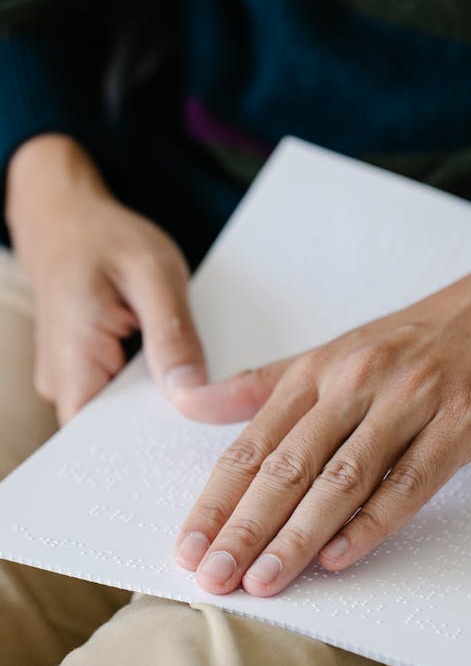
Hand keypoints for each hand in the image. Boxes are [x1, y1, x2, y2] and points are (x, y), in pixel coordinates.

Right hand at [6, 134, 205, 424]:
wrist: (65, 218)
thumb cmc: (105, 238)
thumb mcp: (153, 274)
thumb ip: (172, 335)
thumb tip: (192, 393)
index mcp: (74, 359)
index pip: (105, 442)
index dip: (153, 448)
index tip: (197, 439)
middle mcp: (64, 383)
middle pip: (119, 436)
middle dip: (166, 425)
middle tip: (210, 408)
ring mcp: (72, 383)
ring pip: (124, 418)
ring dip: (160, 407)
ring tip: (193, 384)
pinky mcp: (86, 377)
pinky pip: (122, 400)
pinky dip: (151, 391)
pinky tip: (176, 375)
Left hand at [173, 223, 470, 596]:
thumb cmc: (427, 334)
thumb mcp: (341, 349)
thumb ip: (266, 383)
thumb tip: (192, 403)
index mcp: (320, 369)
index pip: (252, 444)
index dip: (216, 500)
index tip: (187, 547)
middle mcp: (356, 381)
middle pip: (287, 464)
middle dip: (244, 527)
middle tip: (212, 577)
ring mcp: (411, 400)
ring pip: (342, 478)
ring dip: (297, 534)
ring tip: (263, 580)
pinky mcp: (462, 422)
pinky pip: (411, 480)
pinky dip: (374, 522)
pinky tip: (340, 556)